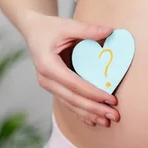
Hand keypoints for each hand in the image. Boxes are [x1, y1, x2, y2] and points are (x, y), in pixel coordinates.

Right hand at [23, 11, 119, 126]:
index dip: (93, 93)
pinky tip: (92, 121)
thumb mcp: (67, 25)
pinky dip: (80, 112)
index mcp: (48, 65)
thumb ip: (88, 30)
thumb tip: (110, 31)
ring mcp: (48, 85)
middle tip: (114, 116)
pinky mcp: (53, 87)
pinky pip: (68, 102)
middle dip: (94, 109)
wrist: (33, 30)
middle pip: (72, 99)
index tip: (110, 99)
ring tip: (107, 121)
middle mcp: (46, 79)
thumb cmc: (50, 27)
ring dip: (89, 114)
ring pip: (70, 104)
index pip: (74, 84)